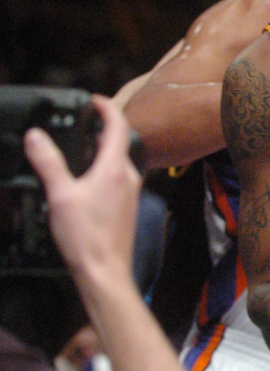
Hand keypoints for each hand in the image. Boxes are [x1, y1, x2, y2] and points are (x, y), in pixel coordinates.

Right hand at [25, 96, 141, 286]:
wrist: (106, 269)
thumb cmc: (86, 236)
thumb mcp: (60, 195)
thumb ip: (49, 163)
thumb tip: (36, 136)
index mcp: (115, 168)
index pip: (118, 126)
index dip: (107, 108)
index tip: (93, 100)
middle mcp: (129, 176)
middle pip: (121, 141)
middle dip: (103, 127)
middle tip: (83, 121)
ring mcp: (131, 191)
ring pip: (120, 160)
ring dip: (104, 148)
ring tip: (82, 146)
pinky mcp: (128, 205)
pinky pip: (119, 176)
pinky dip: (105, 167)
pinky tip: (87, 177)